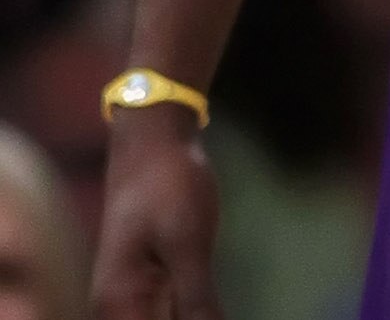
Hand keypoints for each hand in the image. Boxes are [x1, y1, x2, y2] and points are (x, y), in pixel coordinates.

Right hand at [92, 108, 222, 318]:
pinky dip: (194, 318)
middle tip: (216, 315)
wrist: (153, 142)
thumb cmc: (167, 187)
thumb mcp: (188, 244)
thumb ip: (196, 302)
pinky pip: (171, 315)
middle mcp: (118, 308)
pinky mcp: (152, 281)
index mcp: (118, 306)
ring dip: (196, 319)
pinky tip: (213, 316)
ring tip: (215, 313)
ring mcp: (133, 295)